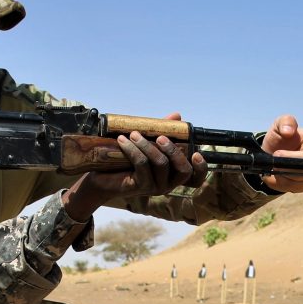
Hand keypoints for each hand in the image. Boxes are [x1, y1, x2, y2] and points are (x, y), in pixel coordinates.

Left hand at [61, 132, 206, 221]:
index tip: (196, 153)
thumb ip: (163, 131)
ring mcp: (155, 188)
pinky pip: (142, 165)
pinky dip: (133, 150)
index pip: (195, 178)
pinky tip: (123, 140)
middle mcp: (168, 184)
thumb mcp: (146, 143)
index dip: (201, 168)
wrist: (101, 177)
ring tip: (134, 134)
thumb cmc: (126, 159)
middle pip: (183, 170)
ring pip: (161, 164)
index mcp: (173, 175)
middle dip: (174, 151)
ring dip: (148, 145)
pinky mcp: (140, 187)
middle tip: (160, 137)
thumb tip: (177, 116)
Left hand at [258, 114, 302, 193]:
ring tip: (276, 164)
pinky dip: (282, 180)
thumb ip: (285, 122)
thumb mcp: (278, 126)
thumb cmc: (279, 140)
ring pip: (302, 174)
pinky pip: (295, 185)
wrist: (269, 159)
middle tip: (277, 155)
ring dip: (284, 170)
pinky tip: (279, 174)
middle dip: (293, 159)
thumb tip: (289, 131)